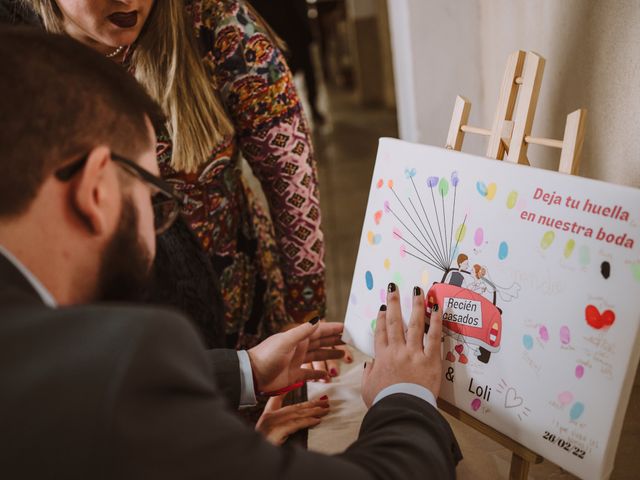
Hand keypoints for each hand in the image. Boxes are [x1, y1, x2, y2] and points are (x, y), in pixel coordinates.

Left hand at [248, 320, 344, 392]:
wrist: (253, 375)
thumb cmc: (267, 356)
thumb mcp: (285, 341)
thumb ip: (302, 331)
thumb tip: (318, 319)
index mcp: (298, 337)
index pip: (320, 331)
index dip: (333, 329)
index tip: (347, 328)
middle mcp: (299, 347)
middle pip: (321, 342)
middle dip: (335, 341)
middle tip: (350, 342)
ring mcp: (297, 360)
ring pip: (318, 356)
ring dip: (331, 355)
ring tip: (344, 357)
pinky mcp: (295, 374)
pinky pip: (311, 373)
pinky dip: (319, 373)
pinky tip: (328, 375)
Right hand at [255, 394, 329, 445]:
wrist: (251, 454)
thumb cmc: (260, 444)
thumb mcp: (266, 433)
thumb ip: (278, 426)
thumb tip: (292, 424)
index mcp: (268, 415)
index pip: (282, 402)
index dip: (295, 396)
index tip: (305, 389)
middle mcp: (271, 416)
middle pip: (295, 407)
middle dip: (312, 404)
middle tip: (326, 401)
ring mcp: (274, 423)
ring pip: (298, 414)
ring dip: (314, 412)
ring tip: (326, 410)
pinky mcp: (278, 430)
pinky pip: (296, 424)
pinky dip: (308, 422)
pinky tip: (317, 420)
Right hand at [361, 284, 442, 406]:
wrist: (402, 411)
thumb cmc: (384, 402)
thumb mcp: (368, 389)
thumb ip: (369, 373)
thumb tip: (370, 364)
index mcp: (382, 357)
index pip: (381, 332)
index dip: (382, 318)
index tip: (384, 307)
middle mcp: (397, 350)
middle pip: (395, 322)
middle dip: (395, 303)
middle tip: (394, 287)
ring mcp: (414, 353)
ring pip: (414, 324)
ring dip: (416, 305)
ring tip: (417, 290)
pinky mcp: (430, 359)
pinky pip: (434, 336)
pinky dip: (436, 321)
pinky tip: (436, 307)